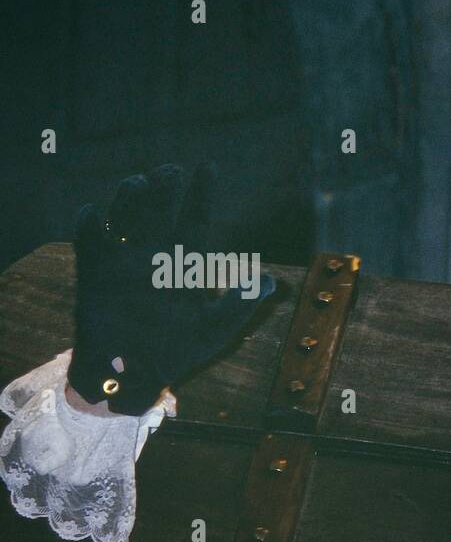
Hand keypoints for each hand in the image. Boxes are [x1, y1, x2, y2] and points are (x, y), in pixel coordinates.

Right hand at [66, 163, 274, 415]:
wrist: (133, 374)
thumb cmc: (176, 351)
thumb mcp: (215, 328)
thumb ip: (240, 304)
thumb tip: (270, 282)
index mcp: (183, 262)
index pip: (194, 218)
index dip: (201, 193)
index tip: (208, 167)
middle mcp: (153, 254)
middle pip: (157, 209)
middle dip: (162, 188)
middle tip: (170, 171)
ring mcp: (122, 261)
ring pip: (124, 217)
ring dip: (129, 199)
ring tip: (138, 183)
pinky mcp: (93, 273)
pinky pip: (88, 242)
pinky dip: (88, 226)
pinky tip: (94, 214)